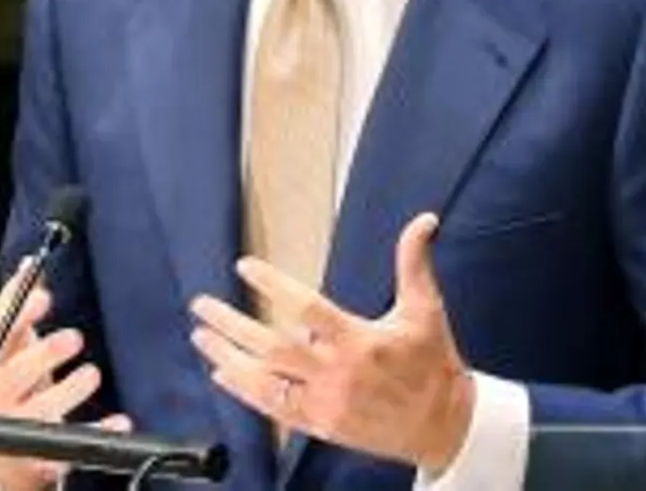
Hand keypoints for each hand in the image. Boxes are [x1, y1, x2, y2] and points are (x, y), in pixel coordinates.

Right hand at [0, 260, 130, 490]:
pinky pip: (73, 445)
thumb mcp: (9, 349)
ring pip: (40, 412)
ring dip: (69, 390)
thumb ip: (18, 310)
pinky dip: (98, 432)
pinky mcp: (42, 457)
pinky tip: (119, 421)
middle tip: (73, 337)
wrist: (1, 451)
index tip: (43, 296)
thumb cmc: (9, 386)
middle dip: (43, 354)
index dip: (15, 314)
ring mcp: (15, 429)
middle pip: (12, 375)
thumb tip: (29, 264)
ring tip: (91, 374)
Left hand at [188, 212, 474, 472]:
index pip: (307, 307)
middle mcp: (338, 374)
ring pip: (265, 382)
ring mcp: (326, 403)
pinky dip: (245, 392)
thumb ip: (414, 263)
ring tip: (201, 337)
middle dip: (232, 325)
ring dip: (228, 358)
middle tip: (202, 306)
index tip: (244, 266)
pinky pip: (274, 410)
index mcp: (360, 341)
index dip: (273, 285)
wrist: (443, 425)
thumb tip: (424, 220)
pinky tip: (222, 375)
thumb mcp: (426, 309)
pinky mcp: (321, 425)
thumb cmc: (433, 364)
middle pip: (272, 348)